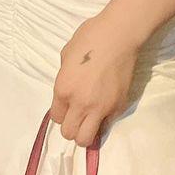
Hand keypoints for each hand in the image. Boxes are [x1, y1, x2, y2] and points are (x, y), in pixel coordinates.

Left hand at [50, 15, 140, 147]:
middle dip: (71, 126)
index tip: (68, 105)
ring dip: (85, 132)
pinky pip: (107, 124)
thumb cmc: (90, 37)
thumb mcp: (66, 55)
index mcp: (63, 90)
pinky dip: (104, 120)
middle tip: (78, 114)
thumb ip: (64, 76)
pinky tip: (106, 105)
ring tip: (90, 119)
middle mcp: (80, 104)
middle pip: (69, 133)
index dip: (61, 112)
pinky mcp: (118, 107)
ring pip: (86, 139)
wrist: (119, 35)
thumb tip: (70, 87)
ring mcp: (100, 108)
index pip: (56, 118)